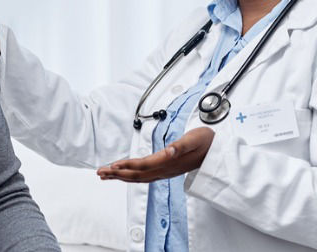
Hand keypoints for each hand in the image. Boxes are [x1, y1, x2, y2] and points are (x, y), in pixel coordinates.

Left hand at [96, 127, 214, 182]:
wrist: (215, 151)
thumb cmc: (205, 141)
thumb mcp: (195, 138)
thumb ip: (181, 145)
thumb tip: (170, 150)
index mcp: (169, 161)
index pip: (144, 165)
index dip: (128, 166)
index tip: (113, 165)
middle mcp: (165, 170)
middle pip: (137, 175)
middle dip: (117, 174)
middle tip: (100, 172)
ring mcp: (165, 172)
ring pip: (139, 178)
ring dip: (121, 177)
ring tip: (105, 175)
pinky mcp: (165, 171)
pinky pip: (144, 176)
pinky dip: (130, 176)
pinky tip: (124, 175)